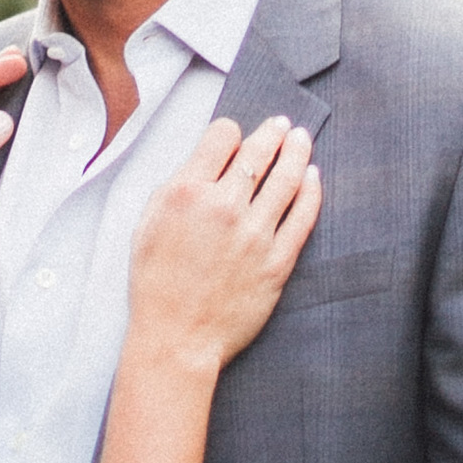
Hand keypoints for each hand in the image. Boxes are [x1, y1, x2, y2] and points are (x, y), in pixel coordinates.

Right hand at [126, 113, 320, 371]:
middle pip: (258, 152)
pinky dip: (312, 191)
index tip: (235, 136)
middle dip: (273, 132)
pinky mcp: (277, 261)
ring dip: (297, 152)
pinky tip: (314, 178)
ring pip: (286, 178)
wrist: (176, 337)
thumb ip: (178, 187)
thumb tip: (205, 161)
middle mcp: (223, 207)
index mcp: (187, 192)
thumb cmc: (156, 285)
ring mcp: (255, 234)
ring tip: (302, 139)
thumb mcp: (148, 224)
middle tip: (282, 125)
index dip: (230, 132)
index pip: (222, 137)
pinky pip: (303, 217)